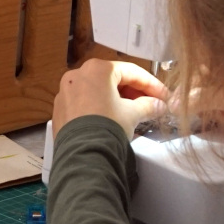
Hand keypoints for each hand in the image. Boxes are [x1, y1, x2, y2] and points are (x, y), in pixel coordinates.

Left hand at [52, 59, 169, 138]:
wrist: (84, 154)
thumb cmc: (106, 128)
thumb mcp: (133, 114)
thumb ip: (148, 105)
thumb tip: (158, 105)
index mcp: (97, 69)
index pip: (132, 72)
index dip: (152, 84)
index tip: (162, 95)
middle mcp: (78, 75)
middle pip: (113, 79)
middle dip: (134, 91)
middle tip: (151, 103)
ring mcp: (66, 92)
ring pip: (98, 90)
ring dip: (118, 99)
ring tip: (134, 112)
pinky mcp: (61, 109)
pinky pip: (85, 101)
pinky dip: (100, 106)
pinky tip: (112, 118)